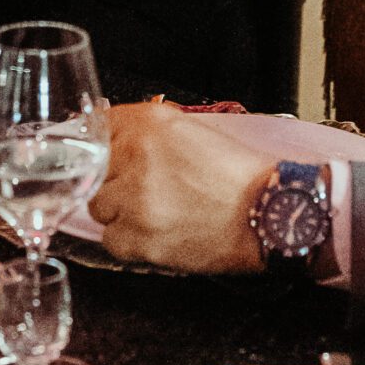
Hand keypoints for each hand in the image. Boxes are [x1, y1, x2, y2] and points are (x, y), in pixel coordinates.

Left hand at [90, 102, 269, 272]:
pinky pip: (111, 240)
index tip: (114, 156)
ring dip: (121, 212)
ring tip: (157, 213)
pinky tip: (159, 234)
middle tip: (148, 190)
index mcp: (152, 123)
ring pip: (99, 207)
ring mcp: (134, 199)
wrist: (268, 213)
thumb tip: (117, 135)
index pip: (102, 128)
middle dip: (115, 181)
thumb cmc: (240, 176)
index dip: (109, 146)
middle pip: (95, 170)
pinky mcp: (137, 237)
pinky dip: (130, 241)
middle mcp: (137, 156)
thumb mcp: (196, 133)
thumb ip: (152, 132)